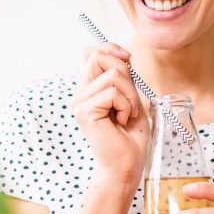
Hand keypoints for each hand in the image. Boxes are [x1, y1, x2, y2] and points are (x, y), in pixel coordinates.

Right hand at [72, 43, 149, 193]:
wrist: (127, 164)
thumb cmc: (131, 136)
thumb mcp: (131, 98)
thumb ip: (124, 78)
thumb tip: (124, 55)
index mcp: (90, 88)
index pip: (90, 53)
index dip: (109, 48)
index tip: (128, 59)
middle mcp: (81, 93)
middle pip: (98, 56)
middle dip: (126, 73)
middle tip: (132, 99)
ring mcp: (81, 102)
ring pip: (112, 74)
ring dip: (131, 94)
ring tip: (129, 113)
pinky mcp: (86, 112)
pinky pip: (113, 93)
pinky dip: (127, 105)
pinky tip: (123, 121)